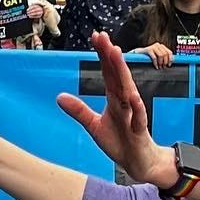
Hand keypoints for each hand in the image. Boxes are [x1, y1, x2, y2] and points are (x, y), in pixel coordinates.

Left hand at [56, 32, 173, 186]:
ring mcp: (133, 114)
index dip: (102, 54)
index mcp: (115, 98)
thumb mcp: (94, 126)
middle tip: (103, 36)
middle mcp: (125, 102)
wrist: (138, 163)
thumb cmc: (120, 142)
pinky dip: (136, 106)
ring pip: (128, 89)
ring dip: (122, 72)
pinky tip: (131, 95)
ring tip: (116, 53)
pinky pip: (139, 116)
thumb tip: (59, 96)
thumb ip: (79, 110)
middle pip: (117, 75)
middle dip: (110, 55)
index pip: (108, 72)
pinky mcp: (139, 130)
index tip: (96, 36)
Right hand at [142, 42, 173, 68]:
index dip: (170, 59)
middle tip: (163, 67)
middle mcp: (158, 45)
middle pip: (165, 54)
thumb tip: (169, 63)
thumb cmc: (149, 56)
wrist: (139, 54)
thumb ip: (163, 57)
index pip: (169, 52)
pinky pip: (154, 57)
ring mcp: (153, 46)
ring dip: (161, 63)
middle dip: (165, 62)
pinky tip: (156, 67)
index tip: (169, 65)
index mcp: (161, 46)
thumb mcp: (157, 56)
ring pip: (161, 55)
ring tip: (160, 67)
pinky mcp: (148, 49)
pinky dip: (156, 63)